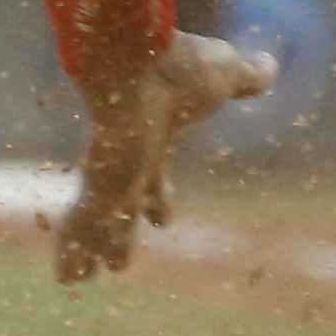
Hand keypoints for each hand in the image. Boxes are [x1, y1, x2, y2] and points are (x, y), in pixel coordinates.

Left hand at [51, 29, 274, 283]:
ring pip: (101, 222)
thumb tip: (269, 66)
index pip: (155, 176)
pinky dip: (73, 249)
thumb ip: (244, 76)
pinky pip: (84, 225)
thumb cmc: (178, 64)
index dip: (157, 200)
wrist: (136, 55)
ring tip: (78, 279)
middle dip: (121, 234)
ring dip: (93, 248)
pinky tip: (65, 276)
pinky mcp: (98, 183)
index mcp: (155, 135)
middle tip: (117, 264)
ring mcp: (111, 173)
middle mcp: (130, 157)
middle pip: (125, 206)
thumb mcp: (224, 73)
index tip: (163, 220)